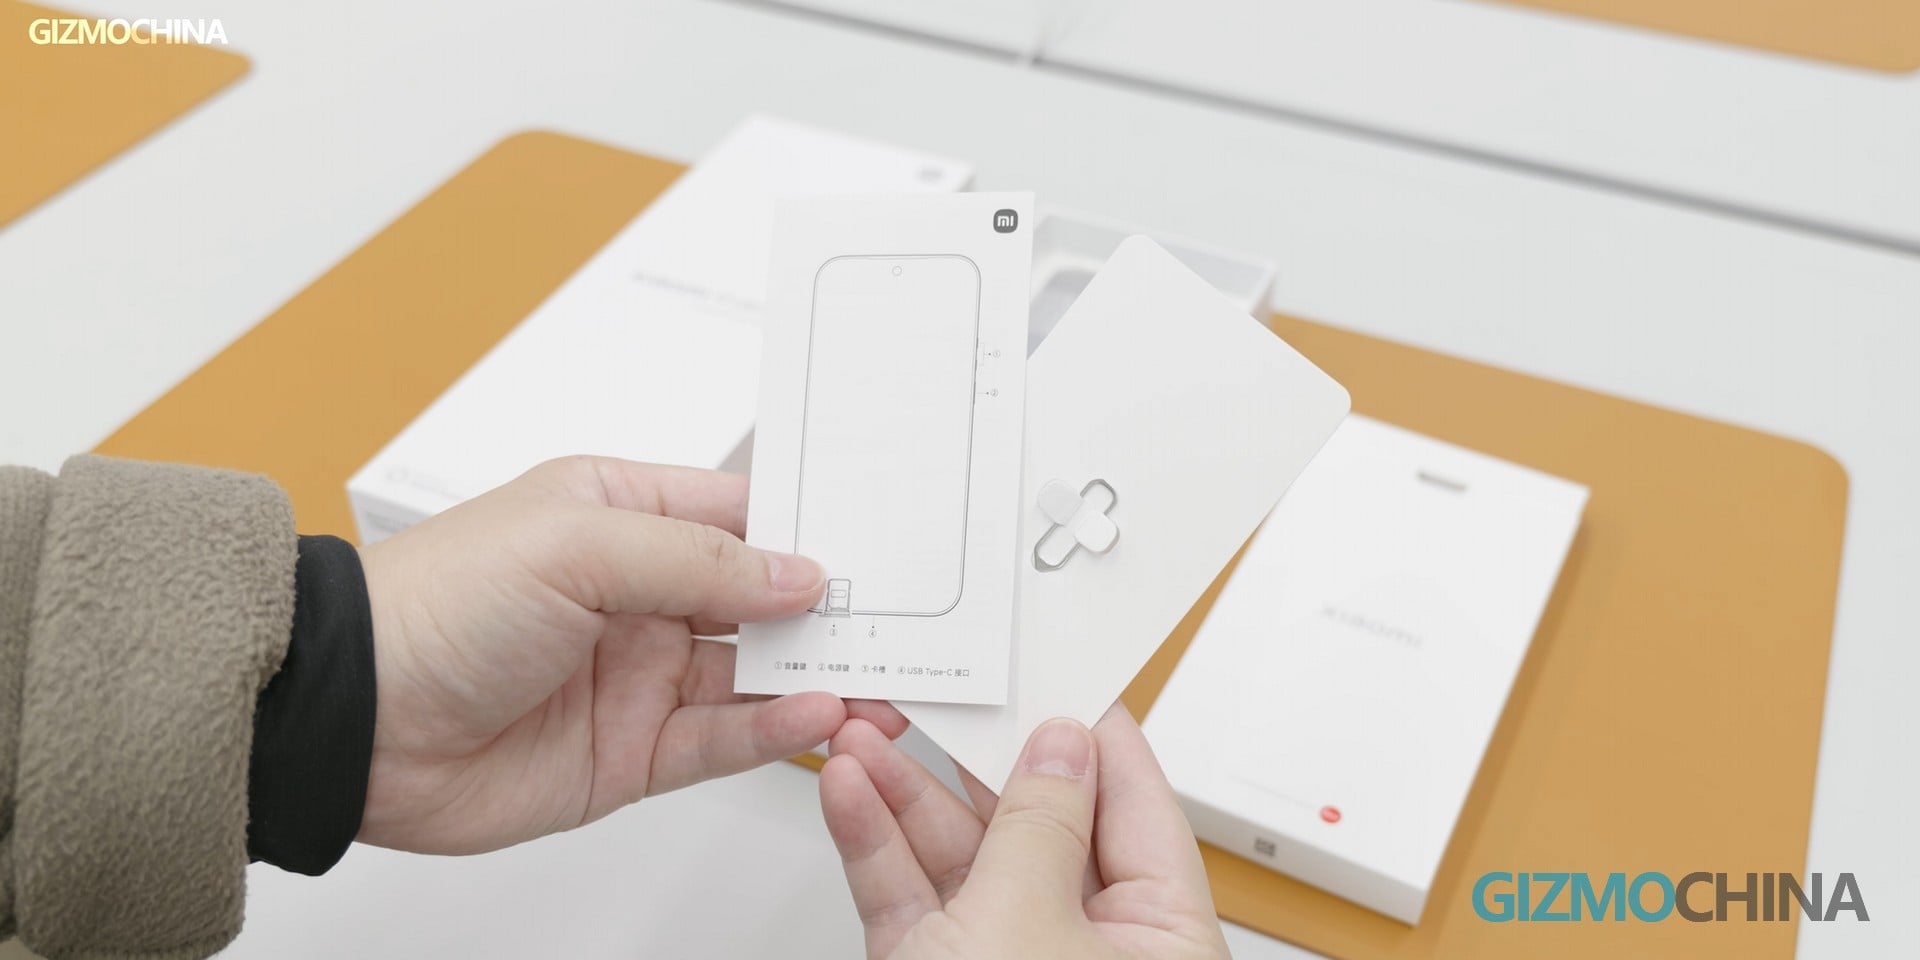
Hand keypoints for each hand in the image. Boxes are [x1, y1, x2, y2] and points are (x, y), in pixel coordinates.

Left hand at [356, 456, 903, 853]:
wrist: (351, 723)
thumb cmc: (436, 605)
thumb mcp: (576, 547)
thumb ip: (698, 559)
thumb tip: (798, 572)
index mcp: (620, 516)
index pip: (741, 515)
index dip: (810, 529)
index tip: (879, 541)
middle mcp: (636, 594)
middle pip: (761, 600)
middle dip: (832, 611)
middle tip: (904, 621)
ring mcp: (638, 676)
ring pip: (755, 676)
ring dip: (819, 678)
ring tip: (881, 682)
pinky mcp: (631, 754)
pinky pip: (721, 740)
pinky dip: (772, 732)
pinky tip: (816, 717)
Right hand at [819, 704, 1229, 959]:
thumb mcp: (1030, 925)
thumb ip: (1041, 826)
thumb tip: (1062, 747)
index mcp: (1161, 938)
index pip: (1136, 806)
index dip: (1093, 731)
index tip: (1055, 666)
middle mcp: (1090, 950)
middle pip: (1039, 823)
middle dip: (975, 755)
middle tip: (940, 688)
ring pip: (962, 858)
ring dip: (909, 792)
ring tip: (865, 727)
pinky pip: (912, 901)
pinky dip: (877, 848)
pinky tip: (847, 791)